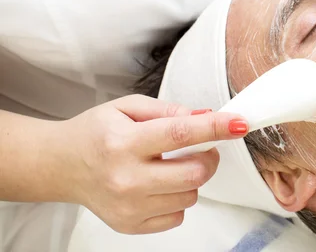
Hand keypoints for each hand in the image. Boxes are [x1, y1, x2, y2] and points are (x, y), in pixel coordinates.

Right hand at [58, 95, 247, 233]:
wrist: (61, 165)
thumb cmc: (96, 132)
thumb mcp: (127, 107)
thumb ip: (169, 110)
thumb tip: (206, 116)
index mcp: (124, 142)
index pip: (181, 134)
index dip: (215, 128)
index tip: (239, 123)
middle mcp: (126, 178)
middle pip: (194, 173)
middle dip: (209, 157)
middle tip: (201, 147)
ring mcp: (128, 206)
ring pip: (190, 196)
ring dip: (191, 178)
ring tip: (168, 165)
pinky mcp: (130, 225)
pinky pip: (178, 216)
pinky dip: (177, 199)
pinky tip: (159, 185)